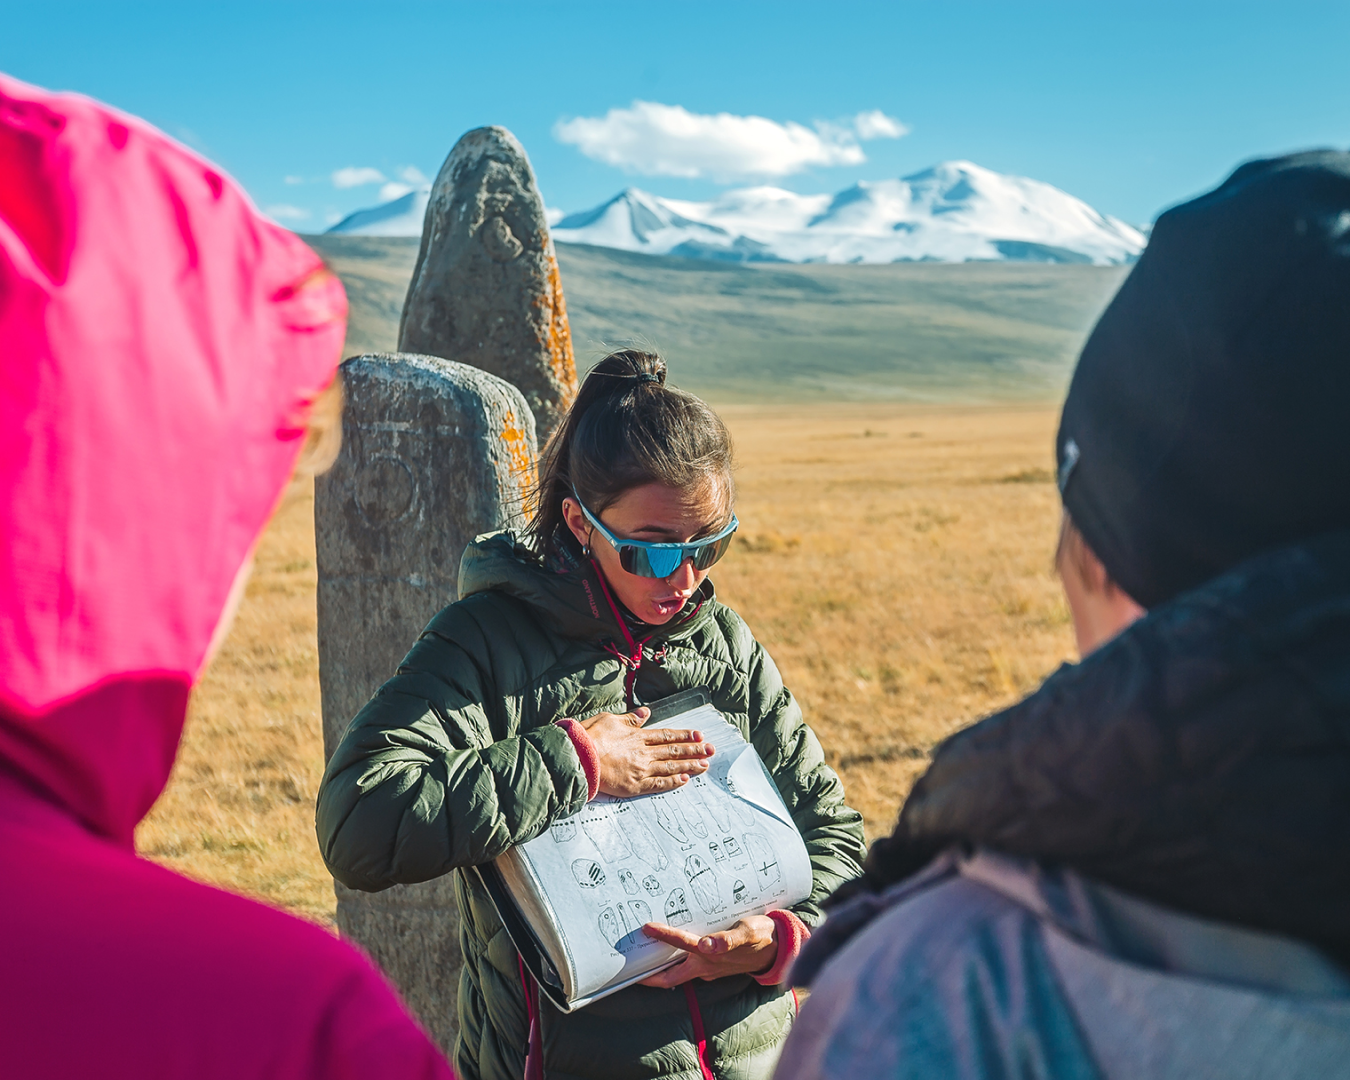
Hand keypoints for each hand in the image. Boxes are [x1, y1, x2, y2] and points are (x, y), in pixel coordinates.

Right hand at [581, 708, 713, 796]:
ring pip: (671, 768)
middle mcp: (644, 753)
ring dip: (690, 766)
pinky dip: (673, 782)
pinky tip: (685, 780)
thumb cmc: (590, 738)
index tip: (699, 735)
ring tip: (705, 765)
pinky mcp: (635, 786)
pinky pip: (659, 784)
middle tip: (711, 750)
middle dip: (694, 750)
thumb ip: (630, 718)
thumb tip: (644, 713)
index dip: (684, 735)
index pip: (667, 735)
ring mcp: (641, 770)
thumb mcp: (610, 719)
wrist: (578, 758)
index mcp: (637, 736)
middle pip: (674, 751)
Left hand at [638, 916, 777, 986]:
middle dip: (648, 976)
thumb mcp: (748, 932)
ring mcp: (709, 969)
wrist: (778, 949)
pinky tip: (669, 954)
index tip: (646, 927)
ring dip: (659, 970)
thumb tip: (708, 944)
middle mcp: (706, 966)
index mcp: (711, 956)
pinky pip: (688, 968)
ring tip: (642, 959)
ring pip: (677, 974)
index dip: (663, 936)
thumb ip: (729, 939)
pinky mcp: (714, 967)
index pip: (681, 945)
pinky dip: (675, 964)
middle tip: (628, 969)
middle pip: (670, 977)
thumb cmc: (762, 937)